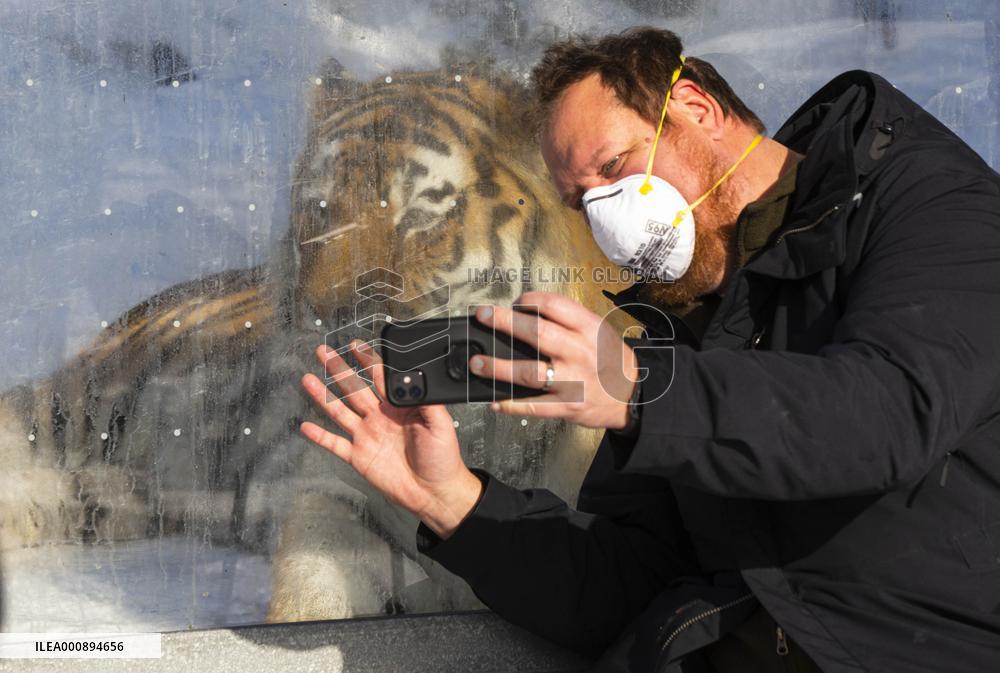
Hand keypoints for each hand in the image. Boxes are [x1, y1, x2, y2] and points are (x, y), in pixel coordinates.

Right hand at [299, 340, 482, 538]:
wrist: (434, 492)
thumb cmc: (442, 458)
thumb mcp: (441, 424)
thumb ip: (428, 401)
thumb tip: (416, 378)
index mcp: (399, 406)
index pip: (380, 377)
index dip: (367, 360)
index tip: (355, 345)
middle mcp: (380, 417)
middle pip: (354, 388)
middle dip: (338, 369)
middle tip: (323, 352)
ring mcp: (367, 436)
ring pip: (340, 411)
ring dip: (323, 396)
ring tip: (308, 379)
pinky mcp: (359, 456)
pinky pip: (335, 444)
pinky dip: (320, 436)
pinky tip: (305, 426)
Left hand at [469, 291, 638, 429]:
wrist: (634, 395)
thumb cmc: (611, 360)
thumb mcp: (598, 331)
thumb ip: (567, 322)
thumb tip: (525, 316)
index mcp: (589, 328)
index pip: (554, 305)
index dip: (528, 300)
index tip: (515, 303)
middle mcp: (580, 352)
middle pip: (537, 333)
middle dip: (504, 322)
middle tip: (482, 316)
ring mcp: (573, 381)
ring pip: (529, 372)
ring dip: (498, 367)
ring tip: (478, 363)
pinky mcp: (568, 406)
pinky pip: (534, 406)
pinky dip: (511, 405)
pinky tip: (495, 401)